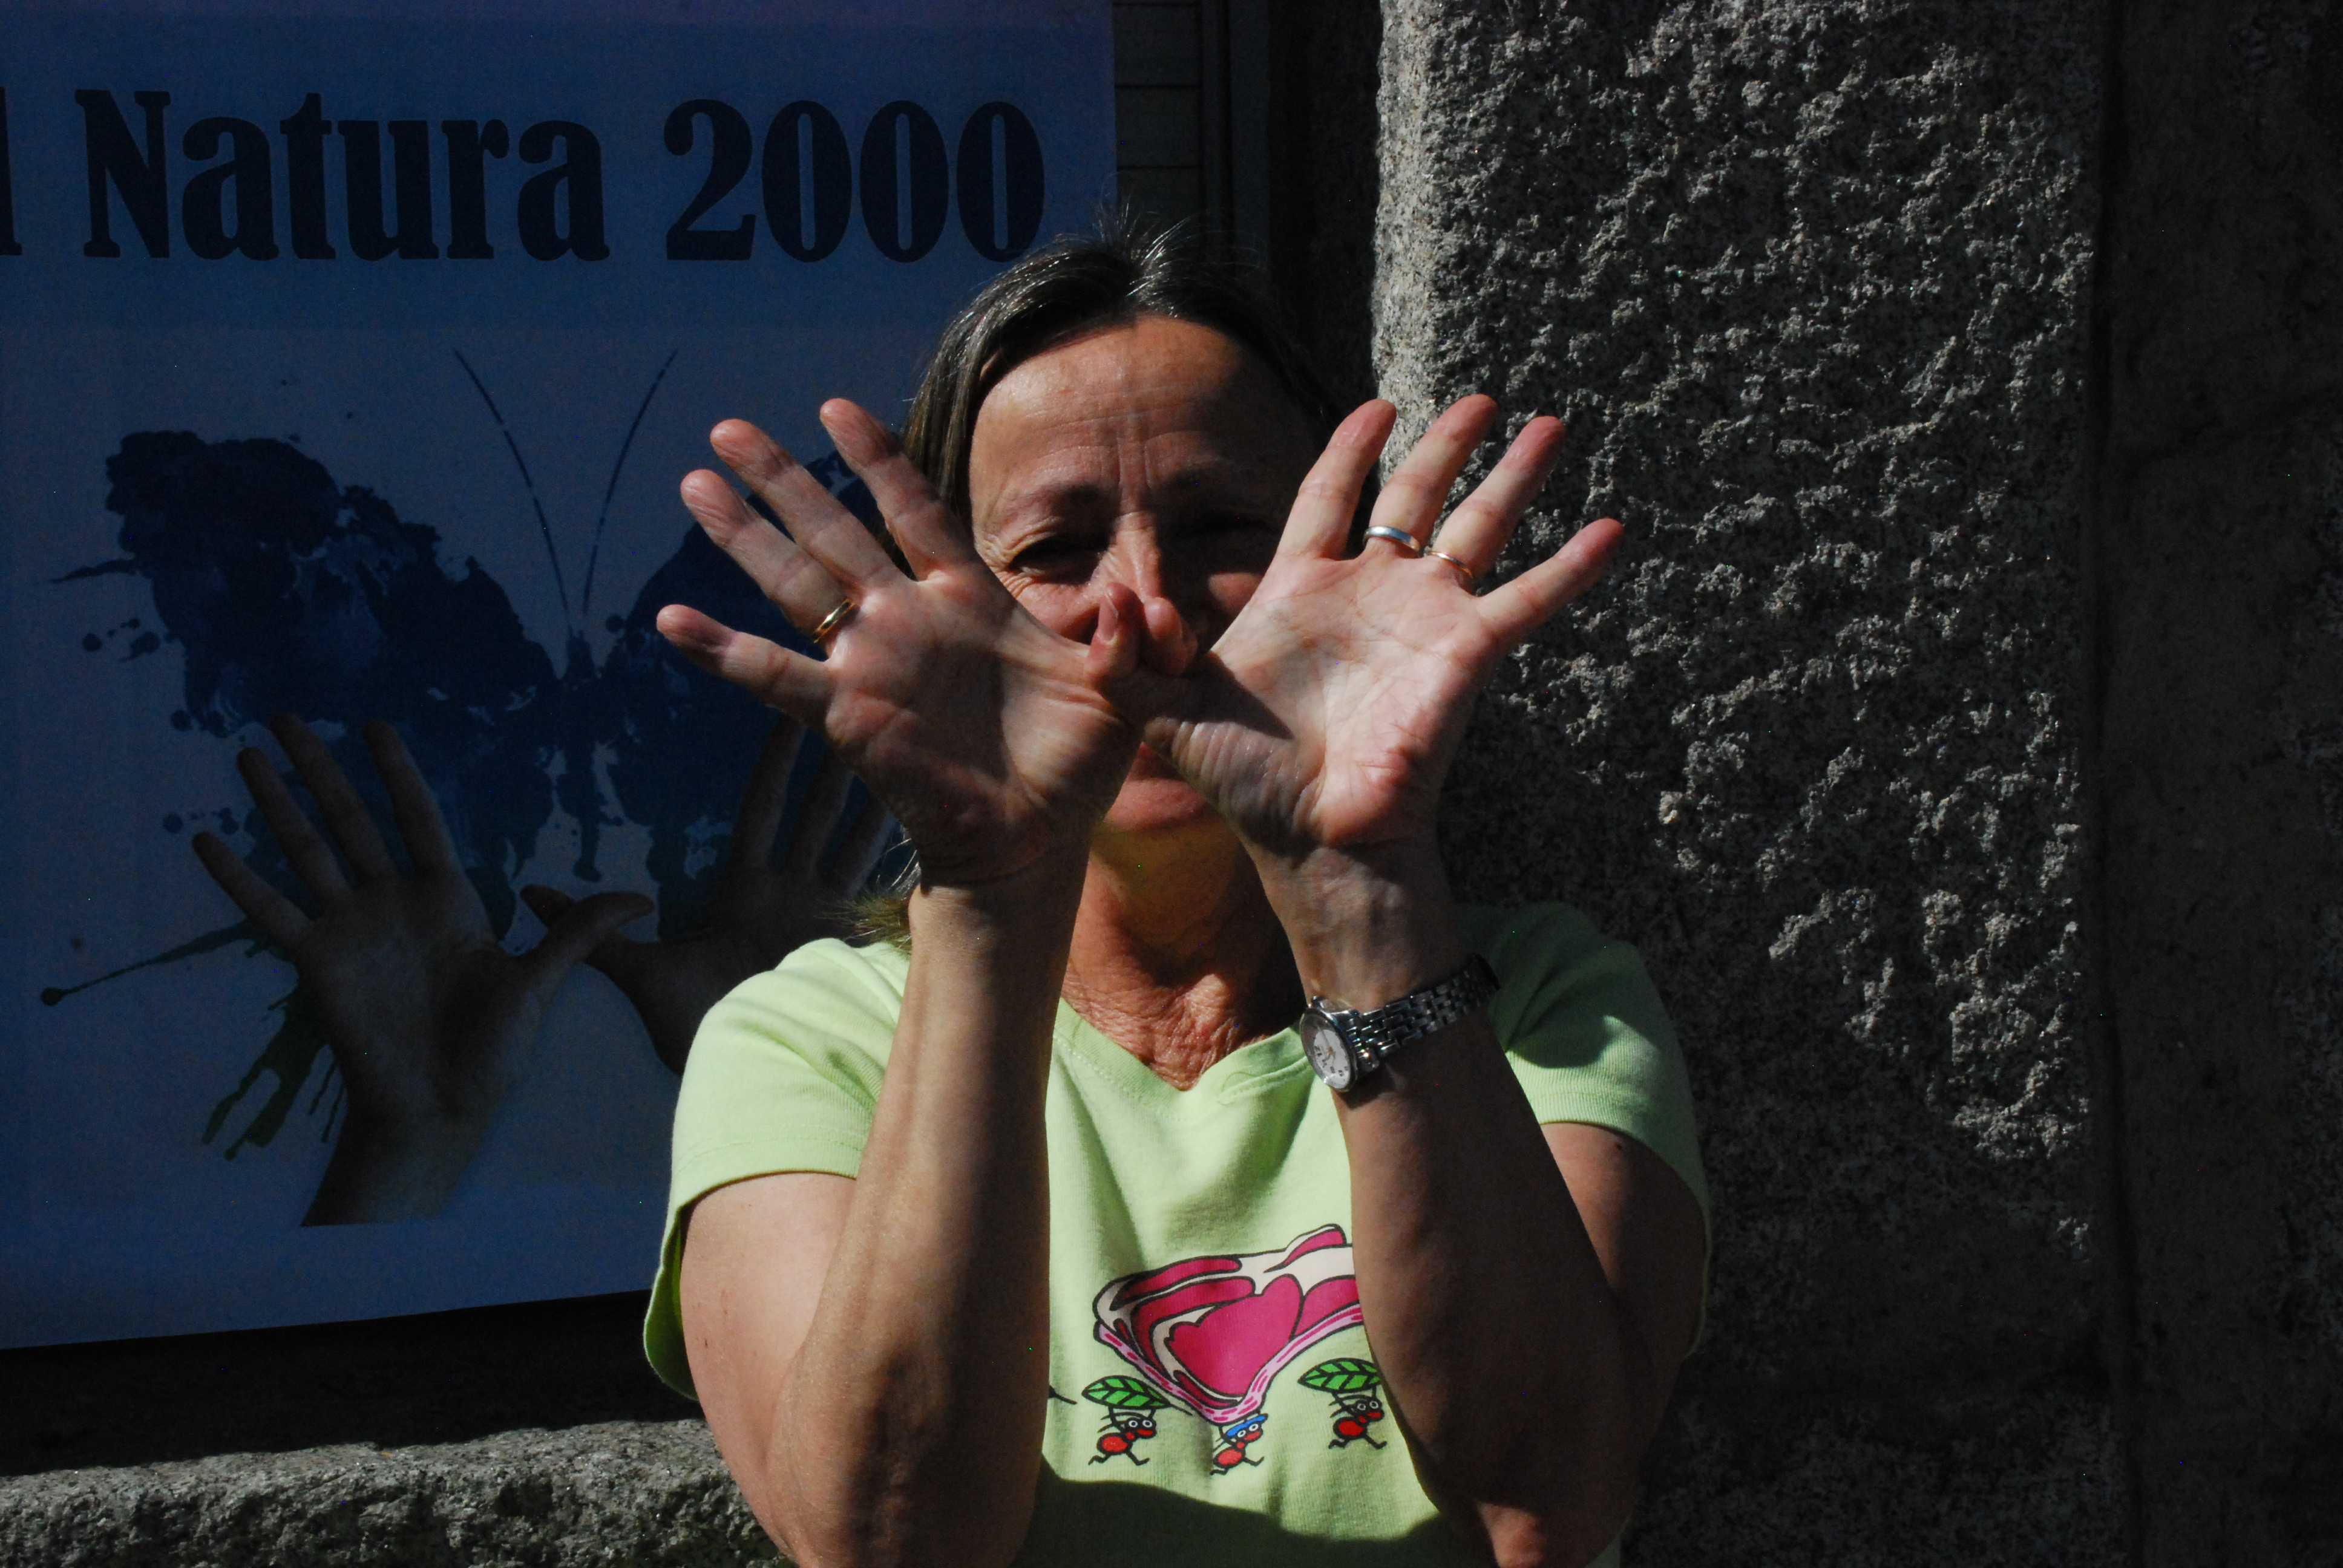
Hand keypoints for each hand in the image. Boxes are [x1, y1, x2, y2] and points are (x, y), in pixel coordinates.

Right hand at [193, 716, 649, 1223]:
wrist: (441, 1110)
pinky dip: (240, 878)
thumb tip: (642, 900)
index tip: (376, 725)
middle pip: (351, 819)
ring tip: (247, 754)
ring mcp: (349, 930)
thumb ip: (577, 934)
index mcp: (445, 900)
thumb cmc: (493, 1053)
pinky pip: (272, 912)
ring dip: (275, 802)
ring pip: (305, 850)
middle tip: (289, 716)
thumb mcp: (539, 985)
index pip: (417, 818)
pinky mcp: (315, 964)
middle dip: (321, 768)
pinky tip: (208, 840)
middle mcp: (391, 904)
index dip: (396, 772)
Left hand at [522, 716, 892, 1073]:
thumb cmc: (694, 1026)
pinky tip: (931, 820)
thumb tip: (528, 894)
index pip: (762, 807)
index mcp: (744, 887)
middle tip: (853, 703)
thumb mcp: (639, 971)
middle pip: (816, 809)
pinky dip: (907, 855)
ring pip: (856, 837)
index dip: (774, 761)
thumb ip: (594, 930)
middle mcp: (791, 890)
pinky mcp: (853, 940)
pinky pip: (885, 887)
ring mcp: (827, 913)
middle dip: (833, 760)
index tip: (783, 711)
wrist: (745, 1072)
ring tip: (896, 747)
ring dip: (874, 794)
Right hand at [656, 406, 1136, 886]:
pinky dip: (724, 651)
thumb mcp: (1124, 694)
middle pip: (835, 529)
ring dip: (744, 536)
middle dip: (784, 478)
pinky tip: (671, 621)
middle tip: (728, 427)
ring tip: (694, 484)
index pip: (917, 509)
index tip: (836, 408)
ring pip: (796, 583)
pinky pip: (777, 677)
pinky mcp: (851, 715)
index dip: (878, 458)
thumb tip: (1129, 599)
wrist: (1040, 839)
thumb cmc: (1078, 766)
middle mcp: (910, 620)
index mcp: (971, 599)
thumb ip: (1128, 642)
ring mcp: (874, 663)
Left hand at [1100, 396, 1622, 863]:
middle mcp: (1371, 593)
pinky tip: (1613, 528)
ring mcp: (1425, 618)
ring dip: (1516, 476)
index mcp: (1301, 591)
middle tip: (1480, 399)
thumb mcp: (1166, 717)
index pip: (1330, 495)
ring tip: (1549, 424)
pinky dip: (1572, 566)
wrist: (1314, 839)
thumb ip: (1126, 661)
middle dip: (1448, 445)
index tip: (1378, 405)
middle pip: (1415, 495)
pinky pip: (1529, 599)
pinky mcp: (1467, 653)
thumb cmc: (1247, 785)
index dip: (1351, 448)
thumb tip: (1105, 603)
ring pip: (1481, 526)